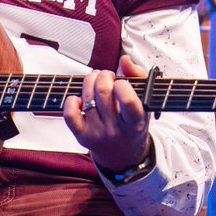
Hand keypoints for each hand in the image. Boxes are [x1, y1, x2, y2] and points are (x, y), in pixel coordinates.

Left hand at [63, 54, 150, 172]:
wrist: (123, 155)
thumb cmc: (134, 124)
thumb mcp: (145, 103)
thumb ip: (139, 77)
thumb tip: (124, 60)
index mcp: (135, 123)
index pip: (127, 100)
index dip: (122, 84)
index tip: (121, 82)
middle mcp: (116, 131)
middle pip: (103, 92)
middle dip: (103, 75)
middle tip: (107, 76)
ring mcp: (97, 134)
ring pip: (87, 98)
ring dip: (90, 81)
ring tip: (96, 80)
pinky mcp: (82, 137)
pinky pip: (70, 115)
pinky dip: (72, 101)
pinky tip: (81, 99)